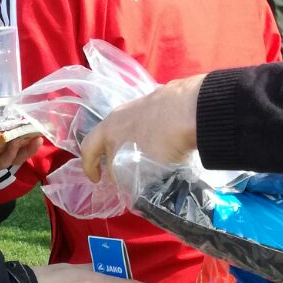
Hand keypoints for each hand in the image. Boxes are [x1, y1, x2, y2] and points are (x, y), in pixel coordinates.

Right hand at [81, 77, 203, 182]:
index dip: (90, 167)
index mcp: (108, 129)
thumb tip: (130, 182)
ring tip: (144, 160)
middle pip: (109, 138)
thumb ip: (129, 176)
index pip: (89, 149)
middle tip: (122, 174)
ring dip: (133, 145)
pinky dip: (150, 136)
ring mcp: (141, 104)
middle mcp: (121, 114)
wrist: (193, 110)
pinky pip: (149, 123)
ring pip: (130, 129)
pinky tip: (164, 144)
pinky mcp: (161, 100)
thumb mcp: (140, 169)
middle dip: (113, 157)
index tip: (97, 180)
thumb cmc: (161, 142)